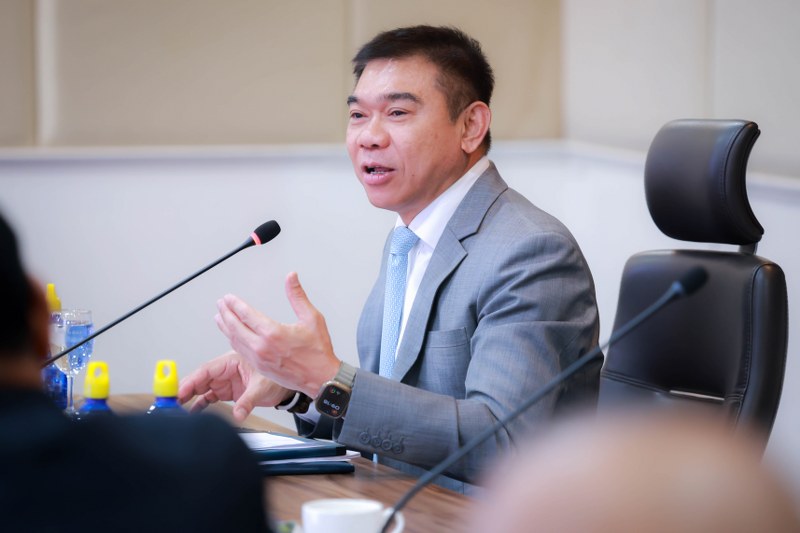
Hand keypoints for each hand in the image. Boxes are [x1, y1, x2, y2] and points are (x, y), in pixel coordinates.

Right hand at [178, 351, 290, 421]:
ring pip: (201, 388)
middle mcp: (225, 371)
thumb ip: (248, 401)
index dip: (190, 380)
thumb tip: (238, 414)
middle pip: (199, 379)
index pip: (206, 370)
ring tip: (176, 408)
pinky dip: (199, 404)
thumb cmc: (276, 377)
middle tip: (171, 402)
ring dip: (189, 397)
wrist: (286, 386)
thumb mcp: (262, 387)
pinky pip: (208, 397)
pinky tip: (191, 412)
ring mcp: (225, 381)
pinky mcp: (227, 392)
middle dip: (184, 389)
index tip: (179, 391)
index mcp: (231, 361)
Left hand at [215, 272, 340, 396]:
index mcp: (273, 333)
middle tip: (221, 303)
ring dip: (225, 327)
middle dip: (226, 313)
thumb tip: (291, 277)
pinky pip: (241, 351)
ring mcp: (259, 359)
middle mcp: (262, 347)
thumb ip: (297, 296)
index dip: (235, 304)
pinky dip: (233, 340)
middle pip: (235, 327)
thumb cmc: (318, 351)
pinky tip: (231, 335)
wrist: (321, 378)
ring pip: (235, 340)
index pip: (246, 314)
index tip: (229, 297)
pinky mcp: (260, 368)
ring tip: (220, 316)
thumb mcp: (312, 318)